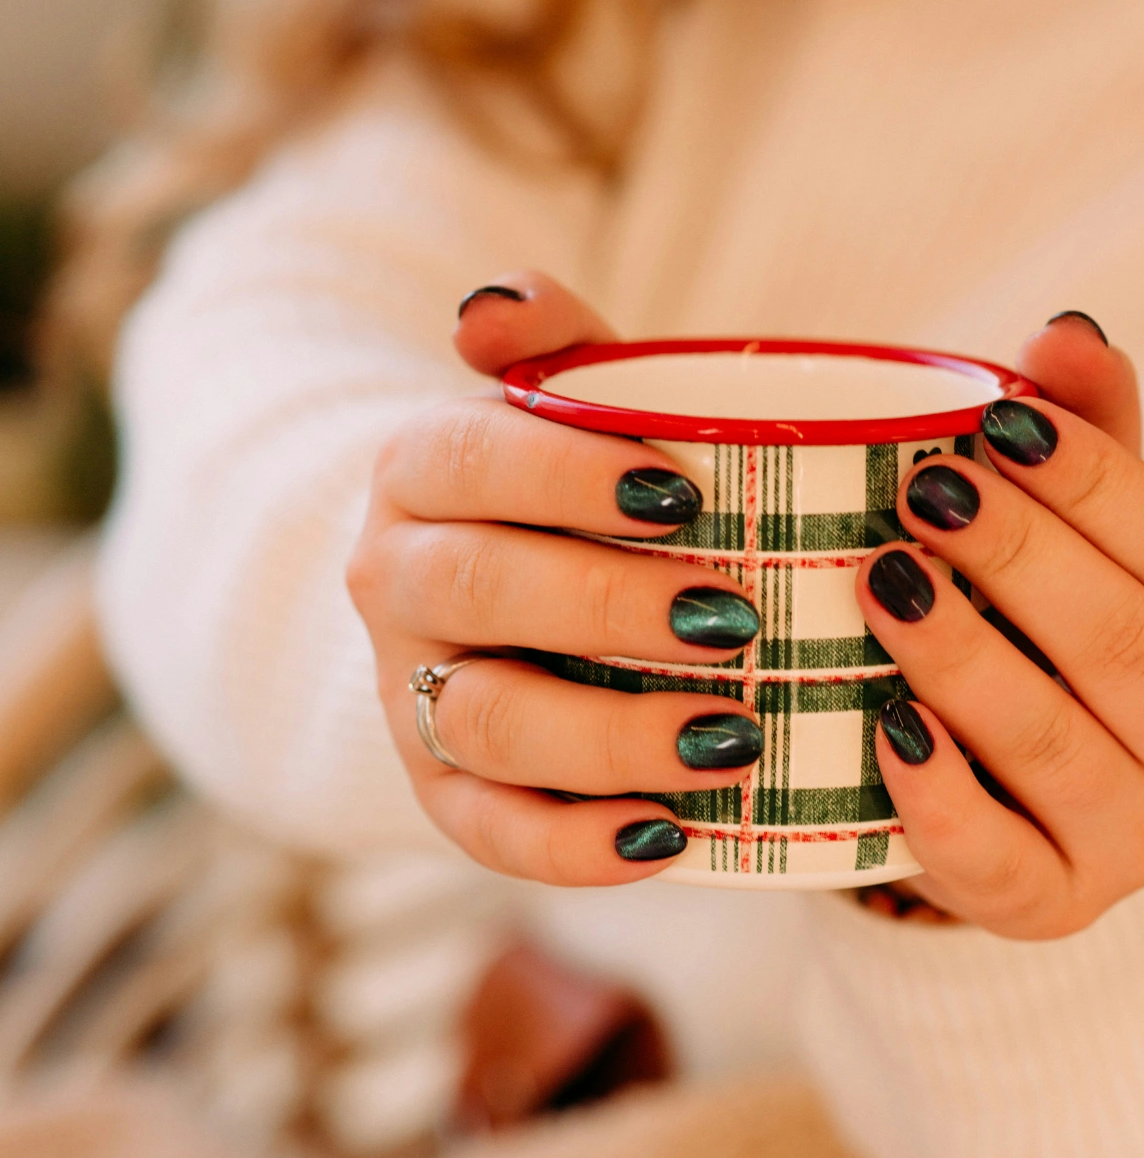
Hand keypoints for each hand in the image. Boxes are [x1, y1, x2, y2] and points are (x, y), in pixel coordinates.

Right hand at [347, 274, 762, 883]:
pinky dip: (573, 849)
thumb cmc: (566, 484)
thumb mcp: (561, 397)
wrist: (494, 588)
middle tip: (735, 616)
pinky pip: (485, 833)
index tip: (688, 491)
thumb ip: (550, 339)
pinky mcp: (437, 788)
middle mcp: (393, 579)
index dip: (571, 474)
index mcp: (419, 470)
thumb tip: (491, 307)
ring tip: (735, 739)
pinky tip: (670, 838)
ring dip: (610, 737)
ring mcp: (409, 691)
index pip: (472, 457)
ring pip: (484, 722)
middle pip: (480, 591)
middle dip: (610, 606)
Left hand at [861, 313, 1143, 938]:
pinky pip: (995, 858)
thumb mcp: (1087, 536)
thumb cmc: (1056, 632)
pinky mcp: (1051, 906)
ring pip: (1056, 744)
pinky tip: (884, 726)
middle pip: (1129, 647)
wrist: (1019, 788)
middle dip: (1022, 558)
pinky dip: (937, 793)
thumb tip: (1066, 332)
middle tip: (926, 491)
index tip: (998, 423)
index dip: (1101, 483)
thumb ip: (1091, 440)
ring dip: (964, 656)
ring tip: (885, 580)